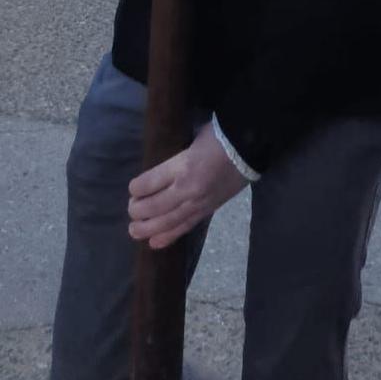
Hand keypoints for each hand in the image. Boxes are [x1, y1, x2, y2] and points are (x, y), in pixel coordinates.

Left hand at [128, 123, 246, 249]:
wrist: (248, 148)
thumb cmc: (218, 137)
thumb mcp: (192, 140)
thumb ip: (176, 157)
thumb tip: (159, 168)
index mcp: (182, 165)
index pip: (149, 183)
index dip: (136, 188)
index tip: (132, 188)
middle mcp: (187, 189)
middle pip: (154, 206)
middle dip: (137, 210)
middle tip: (131, 209)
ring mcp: (198, 203)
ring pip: (166, 222)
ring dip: (147, 228)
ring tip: (134, 230)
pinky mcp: (207, 211)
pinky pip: (184, 227)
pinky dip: (167, 237)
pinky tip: (154, 243)